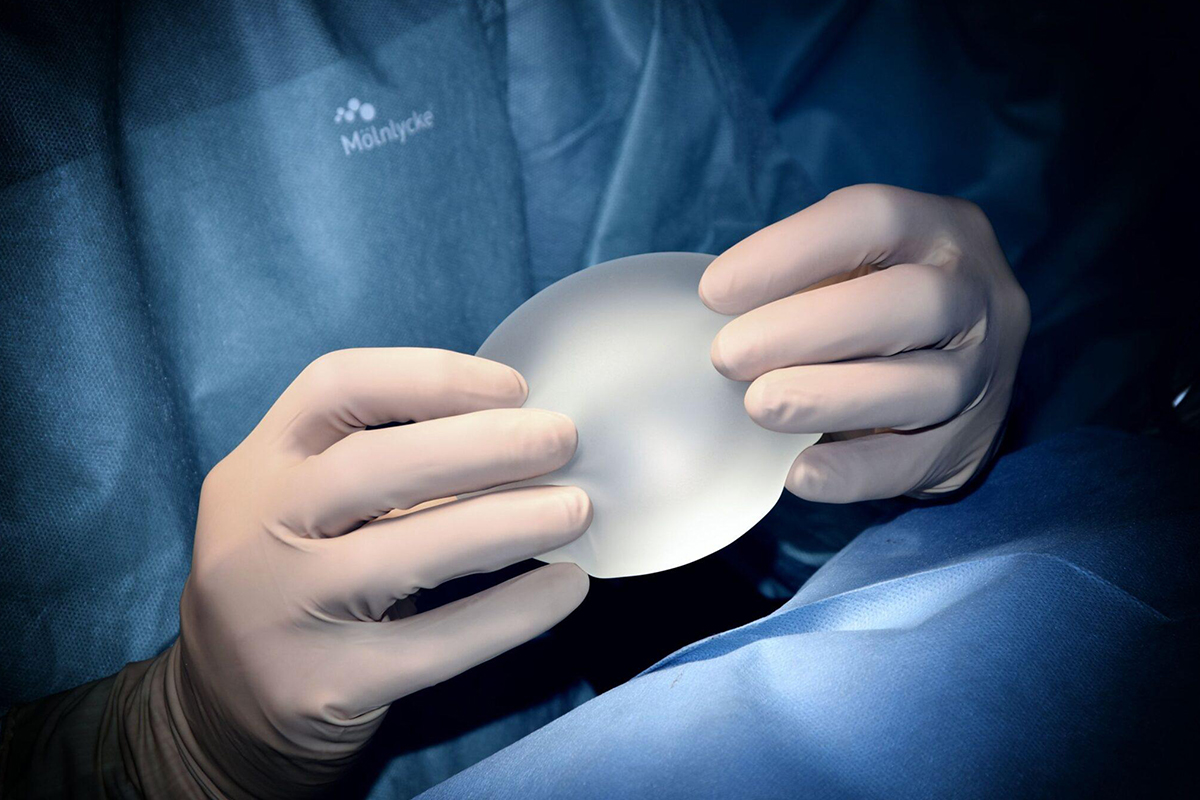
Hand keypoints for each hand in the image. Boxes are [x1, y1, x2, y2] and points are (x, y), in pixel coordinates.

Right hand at [169, 348, 590, 797]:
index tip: (514, 388)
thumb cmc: (299, 578)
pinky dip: (512, 613)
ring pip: (407, 553)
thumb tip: (520, 433)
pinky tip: (564, 588)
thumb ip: (384, 465)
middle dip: (484, 445)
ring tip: (576, 509)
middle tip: (562, 441)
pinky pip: (436, 644)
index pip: (336, 386)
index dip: (432, 376)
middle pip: (375, 464)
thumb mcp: (307, 504)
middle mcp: (256, 529)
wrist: (228, 707)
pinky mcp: (322, 686)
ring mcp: (282, 612)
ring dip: (508, 522)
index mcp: (260, 464)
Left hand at [699, 184, 1029, 501]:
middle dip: (806, 330)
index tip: (714, 292)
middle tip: (727, 356)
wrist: (960, 375)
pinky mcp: (969, 443)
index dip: (789, 252)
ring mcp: (986, 372)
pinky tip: (798, 473)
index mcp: (941, 229)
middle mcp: (978, 293)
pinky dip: (852, 471)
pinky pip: (915, 463)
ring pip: (924, 386)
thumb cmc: (878, 305)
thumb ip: (801, 278)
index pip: (874, 219)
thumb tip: (714, 309)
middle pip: (911, 302)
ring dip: (827, 398)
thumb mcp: (855, 266)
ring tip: (757, 407)